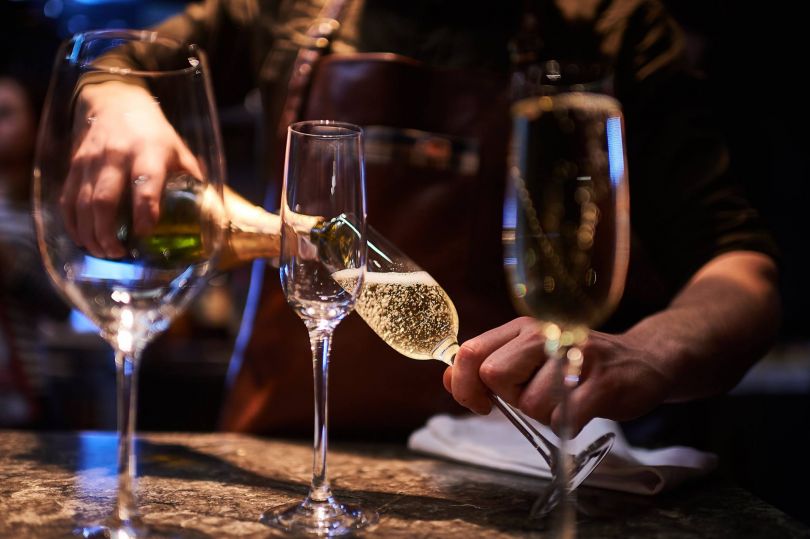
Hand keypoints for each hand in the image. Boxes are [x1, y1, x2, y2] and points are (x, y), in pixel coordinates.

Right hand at [62, 81, 202, 257]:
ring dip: (90, 234)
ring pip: (83, 203)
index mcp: (149, 152)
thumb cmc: (155, 134)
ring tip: (103, 253)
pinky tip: (83, 239)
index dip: (144, 210)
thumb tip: (211, 216)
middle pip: (105, 200)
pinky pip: (68, 199)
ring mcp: (91, 160)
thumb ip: (192, 181)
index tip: (144, 234)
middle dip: (108, 233)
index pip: (145, 183)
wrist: (115, 102)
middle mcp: (116, 156)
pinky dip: (73, 223)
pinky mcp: (74, 165)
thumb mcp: (179, 151)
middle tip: (118, 254)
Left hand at [442, 317, 673, 434]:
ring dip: (543, 414)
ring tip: (566, 399)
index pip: (471, 353)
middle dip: (509, 398)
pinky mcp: (602, 382)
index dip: (465, 385)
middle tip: (534, 395)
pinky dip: (567, 426)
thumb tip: (447, 377)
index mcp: (522, 328)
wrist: (642, 361)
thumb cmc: (576, 365)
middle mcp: (547, 332)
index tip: (479, 402)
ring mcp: (577, 354)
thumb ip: (489, 365)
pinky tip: (581, 411)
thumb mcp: (529, 357)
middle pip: (494, 375)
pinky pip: (563, 419)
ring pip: (530, 403)